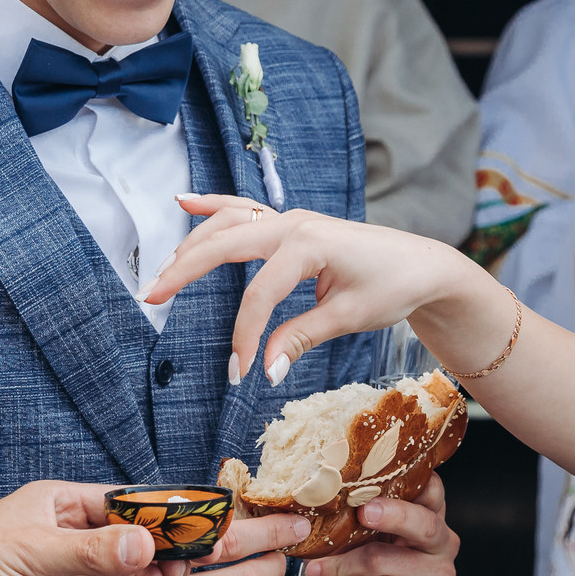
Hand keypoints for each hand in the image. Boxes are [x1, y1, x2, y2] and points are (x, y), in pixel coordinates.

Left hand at [0, 482, 216, 575]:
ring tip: (185, 566)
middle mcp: (77, 537)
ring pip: (140, 564)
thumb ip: (91, 550)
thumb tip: (145, 543)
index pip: (124, 498)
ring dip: (166, 564)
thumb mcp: (31, 552)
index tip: (197, 509)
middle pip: (139, 531)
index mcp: (60, 504)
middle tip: (206, 541)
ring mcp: (84, 575)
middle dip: (171, 536)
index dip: (161, 505)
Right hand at [145, 194, 497, 384]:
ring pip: (228, 223)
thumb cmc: (392, 286)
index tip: (239, 372)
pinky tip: (184, 203)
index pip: (258, 293)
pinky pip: (244, 209)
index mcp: (308, 244)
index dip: (244, 335)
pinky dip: (213, 206)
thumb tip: (263, 370)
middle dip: (185, 270)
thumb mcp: (348, 317)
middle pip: (224, 243)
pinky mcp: (291, 224)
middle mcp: (293, 223)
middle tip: (151, 297)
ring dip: (192, 244)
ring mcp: (290, 219)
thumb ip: (300, 339)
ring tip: (163, 272)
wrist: (422, 265)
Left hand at [300, 474, 460, 575]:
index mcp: (427, 516)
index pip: (432, 490)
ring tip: (319, 572)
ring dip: (342, 566)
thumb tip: (325, 494)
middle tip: (362, 513)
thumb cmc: (354, 571)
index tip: (379, 479)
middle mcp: (441, 544)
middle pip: (423, 523)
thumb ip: (354, 516)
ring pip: (384, 559)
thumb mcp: (352, 538)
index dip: (412, 480)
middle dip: (390, 515)